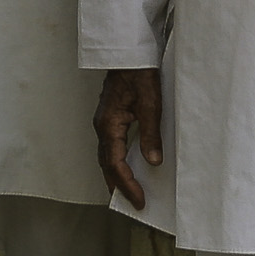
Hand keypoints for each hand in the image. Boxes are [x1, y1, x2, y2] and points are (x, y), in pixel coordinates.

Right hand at [94, 69, 162, 207]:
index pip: (115, 164)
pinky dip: (118, 162)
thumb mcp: (151, 102)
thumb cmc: (139, 72)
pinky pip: (111, 146)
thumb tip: (152, 161)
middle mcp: (103, 126)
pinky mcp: (111, 117)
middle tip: (134, 204)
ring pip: (107, 156)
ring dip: (116, 176)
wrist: (129, 51)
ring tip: (129, 192)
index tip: (139, 200)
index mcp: (109, 124)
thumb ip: (150, 133)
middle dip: (119, 186)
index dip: (127, 185)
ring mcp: (105, 122)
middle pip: (106, 164)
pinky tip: (129, 167)